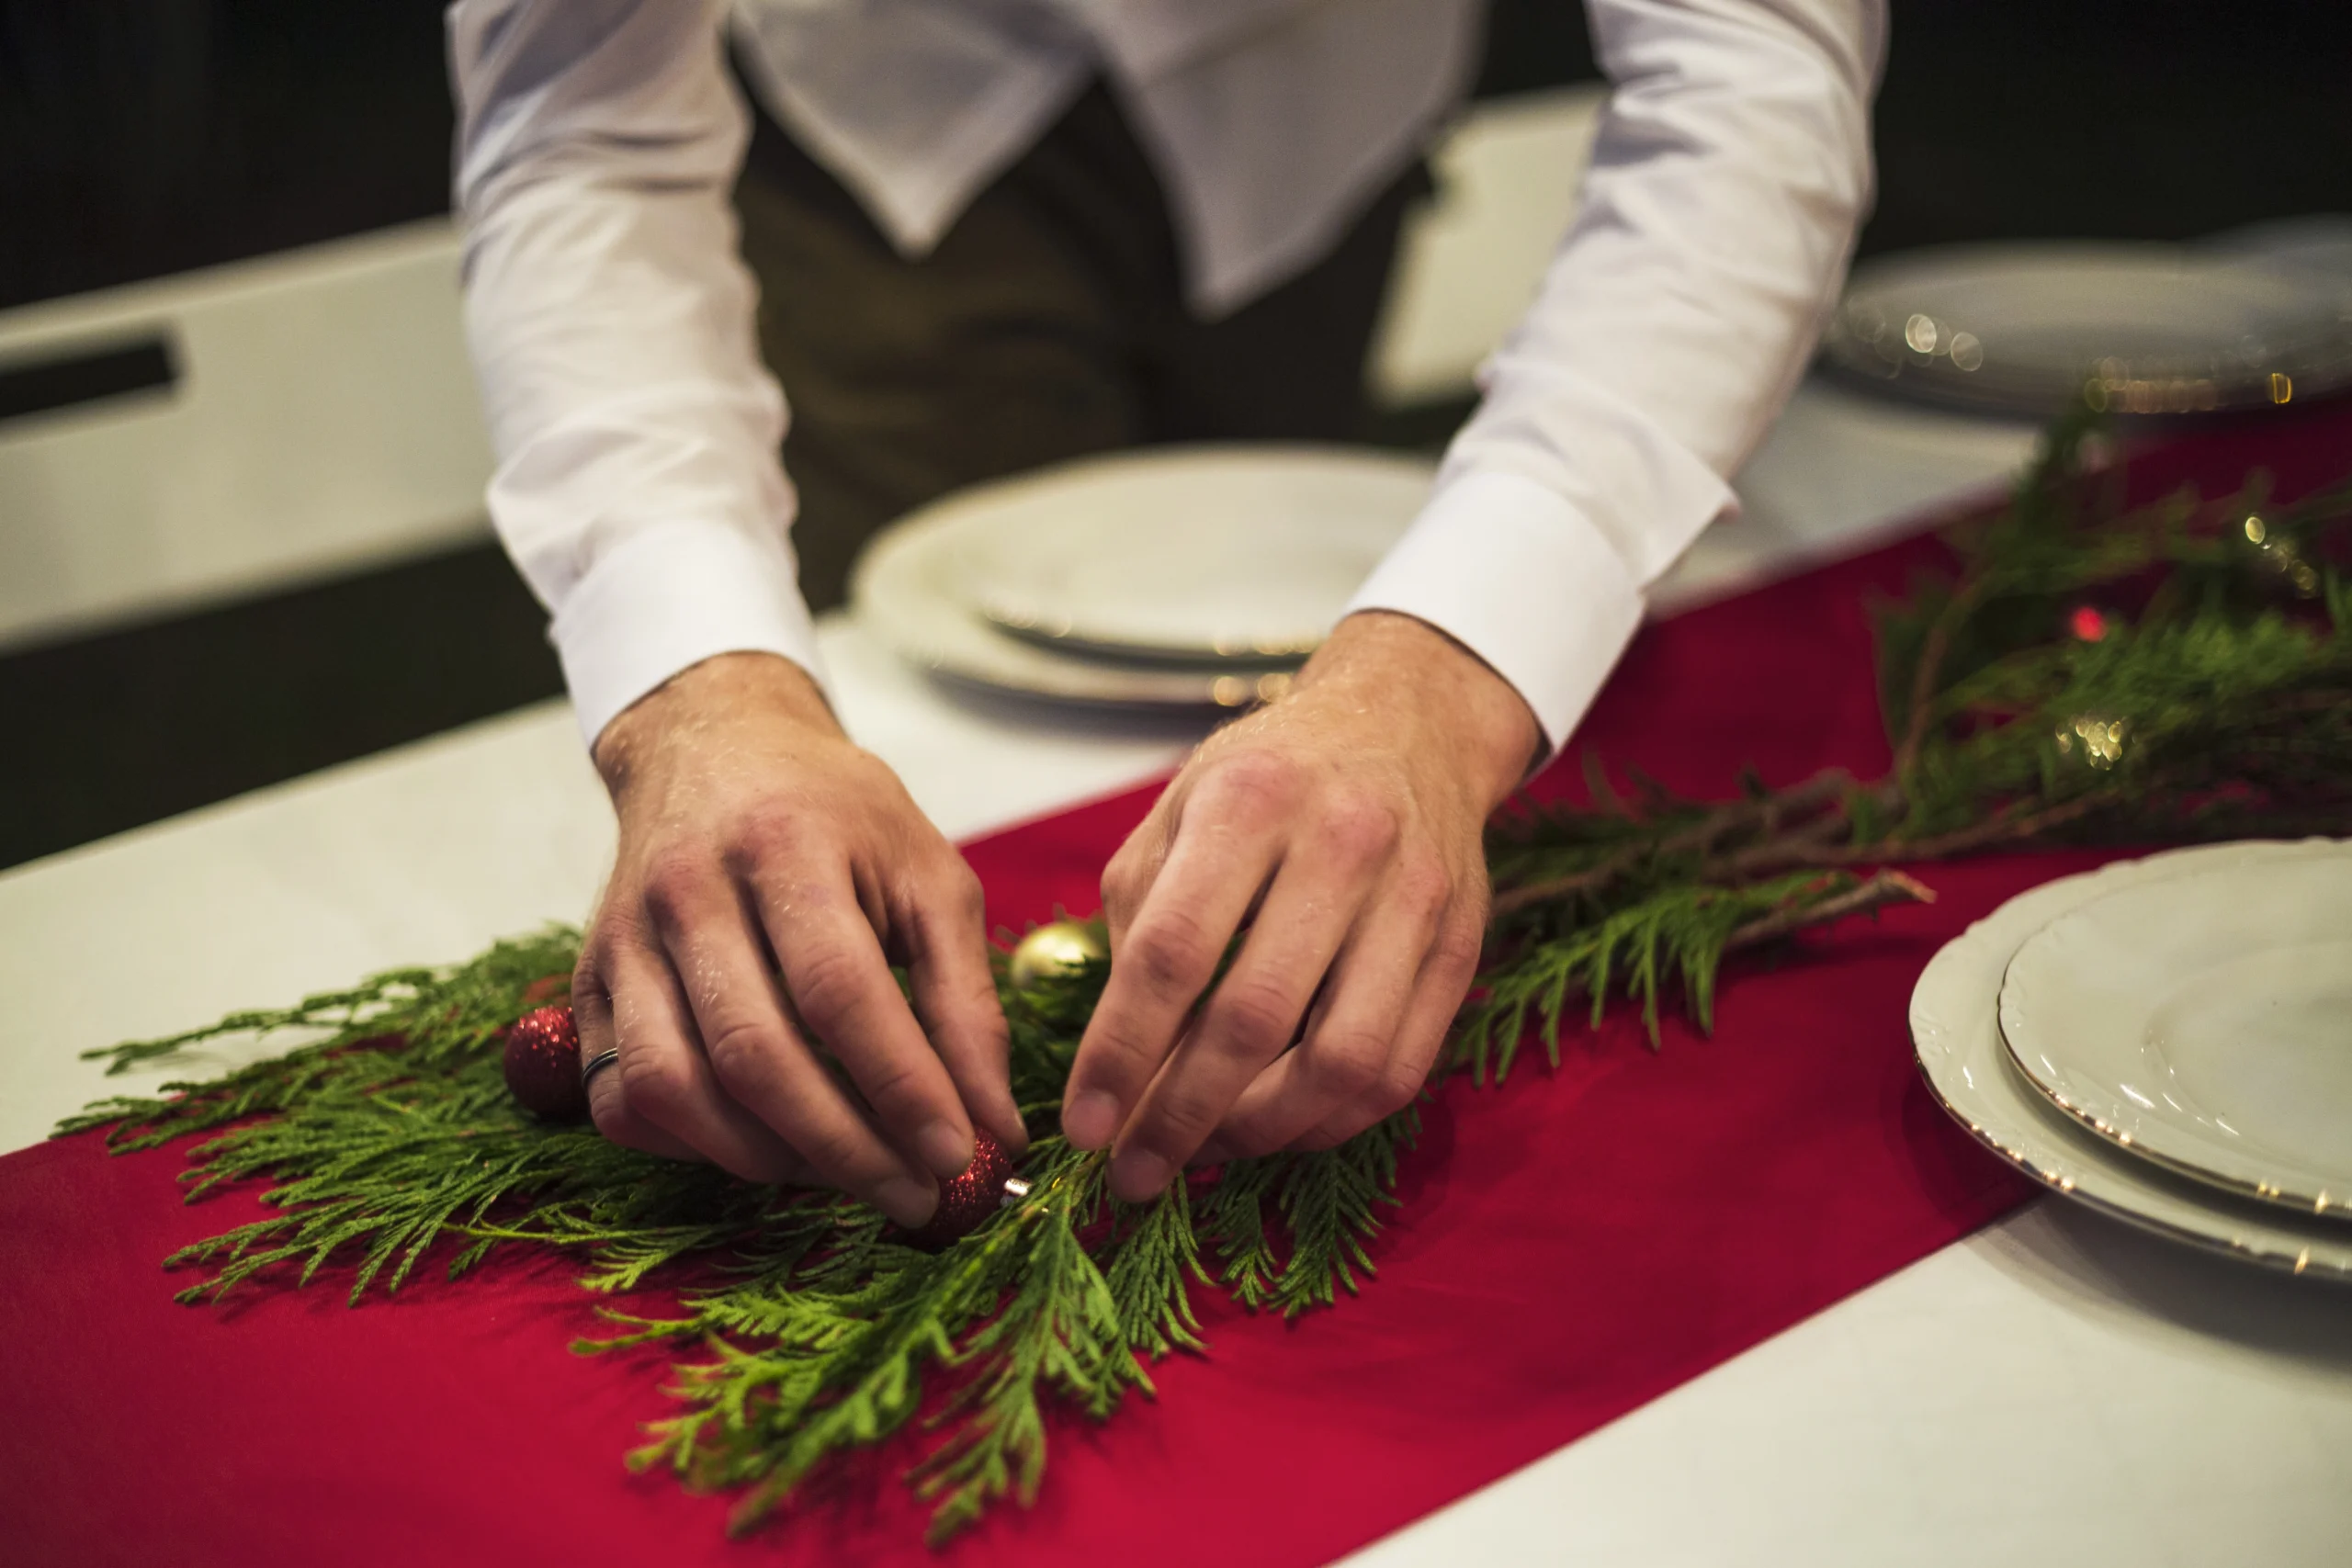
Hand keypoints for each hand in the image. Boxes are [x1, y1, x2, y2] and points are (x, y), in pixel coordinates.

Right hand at [575, 652, 1024, 1226]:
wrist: (714, 746)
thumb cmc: (836, 814)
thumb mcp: (927, 877)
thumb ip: (966, 1002)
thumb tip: (996, 1128)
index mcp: (784, 846)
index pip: (839, 991)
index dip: (900, 1087)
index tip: (958, 1155)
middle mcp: (688, 891)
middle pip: (754, 1054)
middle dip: (844, 1148)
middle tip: (914, 1195)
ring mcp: (624, 941)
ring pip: (673, 1089)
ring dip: (767, 1160)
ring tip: (845, 1175)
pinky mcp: (588, 984)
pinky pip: (619, 1098)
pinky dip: (690, 1147)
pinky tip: (761, 1147)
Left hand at [1060, 611, 1538, 1201]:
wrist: (1408, 724)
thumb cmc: (1270, 776)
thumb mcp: (1177, 812)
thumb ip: (1139, 921)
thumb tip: (1118, 1062)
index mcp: (1251, 801)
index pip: (1173, 954)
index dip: (1120, 1054)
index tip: (1082, 1125)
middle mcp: (1342, 845)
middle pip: (1255, 1020)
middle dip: (1181, 1116)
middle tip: (1134, 1171)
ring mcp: (1414, 898)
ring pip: (1342, 1063)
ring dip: (1263, 1132)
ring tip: (1207, 1150)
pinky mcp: (1461, 946)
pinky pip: (1399, 1070)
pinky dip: (1331, 1121)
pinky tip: (1278, 1127)